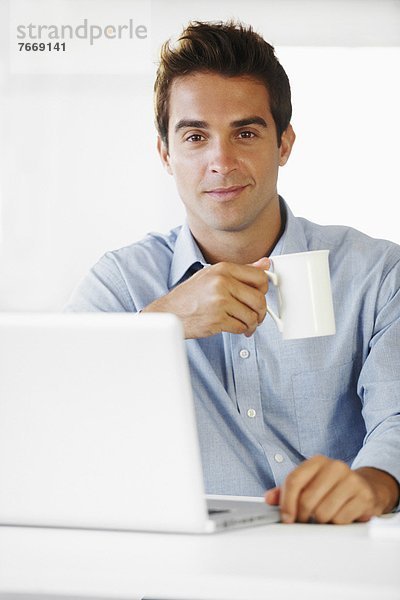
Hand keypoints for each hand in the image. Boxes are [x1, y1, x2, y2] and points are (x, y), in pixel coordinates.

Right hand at [141, 258, 269, 338]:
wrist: (169, 312)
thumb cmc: (191, 295)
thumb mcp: (213, 275)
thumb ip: (241, 270)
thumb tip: (266, 263)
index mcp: (223, 269)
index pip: (259, 277)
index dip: (264, 289)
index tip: (261, 295)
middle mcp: (222, 282)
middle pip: (259, 298)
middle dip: (261, 311)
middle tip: (257, 315)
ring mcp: (219, 301)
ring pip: (251, 315)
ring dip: (252, 323)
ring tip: (246, 324)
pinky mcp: (217, 319)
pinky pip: (241, 326)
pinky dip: (241, 330)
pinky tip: (236, 328)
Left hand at [265, 455, 398, 523]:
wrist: (365, 487)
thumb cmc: (331, 487)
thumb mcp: (309, 484)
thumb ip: (286, 491)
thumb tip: (269, 499)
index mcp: (317, 461)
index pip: (294, 481)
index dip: (286, 503)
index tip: (286, 518)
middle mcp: (335, 466)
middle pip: (307, 499)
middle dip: (302, 516)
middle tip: (305, 519)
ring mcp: (351, 480)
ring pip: (323, 512)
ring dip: (321, 520)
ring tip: (325, 515)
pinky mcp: (363, 496)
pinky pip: (340, 520)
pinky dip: (336, 523)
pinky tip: (339, 515)